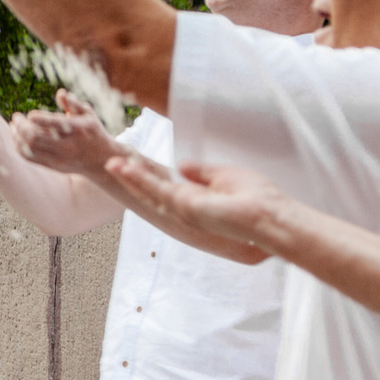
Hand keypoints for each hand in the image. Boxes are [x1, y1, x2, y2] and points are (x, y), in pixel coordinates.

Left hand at [9, 93, 121, 176]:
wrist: (101, 161)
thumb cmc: (92, 132)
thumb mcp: (88, 115)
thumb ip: (74, 104)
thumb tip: (61, 93)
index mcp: (78, 129)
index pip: (55, 124)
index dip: (39, 118)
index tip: (30, 114)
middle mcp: (68, 145)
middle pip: (35, 137)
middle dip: (20, 126)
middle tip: (16, 117)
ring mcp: (59, 158)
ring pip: (28, 148)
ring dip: (16, 136)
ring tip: (13, 125)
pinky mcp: (52, 166)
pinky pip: (29, 157)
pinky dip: (19, 146)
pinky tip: (16, 136)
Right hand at [103, 156, 291, 254]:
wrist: (268, 217)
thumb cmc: (256, 199)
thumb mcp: (224, 176)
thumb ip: (202, 173)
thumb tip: (181, 166)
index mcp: (195, 202)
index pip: (166, 187)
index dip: (149, 176)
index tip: (135, 164)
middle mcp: (184, 209)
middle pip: (151, 191)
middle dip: (132, 178)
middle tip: (113, 164)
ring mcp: (180, 209)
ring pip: (148, 190)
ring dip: (129, 176)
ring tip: (111, 163)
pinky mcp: (181, 205)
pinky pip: (154, 188)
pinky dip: (137, 177)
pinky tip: (123, 167)